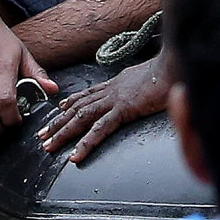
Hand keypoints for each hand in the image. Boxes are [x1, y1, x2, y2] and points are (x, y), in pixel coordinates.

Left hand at [34, 57, 170, 167]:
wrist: (176, 64)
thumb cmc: (171, 70)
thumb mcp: (152, 77)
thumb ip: (145, 85)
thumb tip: (149, 89)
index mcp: (118, 83)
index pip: (89, 93)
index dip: (72, 101)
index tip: (60, 108)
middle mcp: (111, 90)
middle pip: (78, 107)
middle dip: (58, 121)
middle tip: (43, 134)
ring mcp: (115, 99)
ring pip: (81, 118)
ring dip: (62, 132)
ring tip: (49, 146)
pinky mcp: (124, 109)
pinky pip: (100, 129)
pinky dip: (86, 143)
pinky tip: (76, 156)